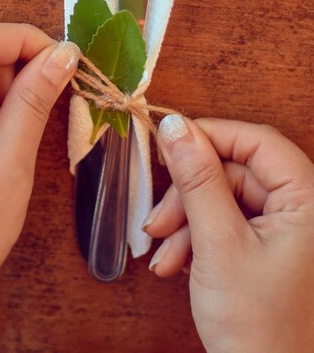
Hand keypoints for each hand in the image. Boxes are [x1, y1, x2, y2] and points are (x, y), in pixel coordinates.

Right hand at [144, 115, 313, 352]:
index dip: (210, 137)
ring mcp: (284, 229)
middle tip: (156, 220)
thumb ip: (197, 180)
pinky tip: (175, 266)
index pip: (257, 142)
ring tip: (163, 257)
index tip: (168, 143)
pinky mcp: (266, 247)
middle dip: (189, 197)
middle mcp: (301, 208)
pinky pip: (225, 224)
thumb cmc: (257, 328)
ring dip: (186, 224)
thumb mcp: (219, 244)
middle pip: (234, 173)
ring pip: (224, 200)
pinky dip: (196, 240)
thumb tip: (175, 127)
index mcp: (308, 200)